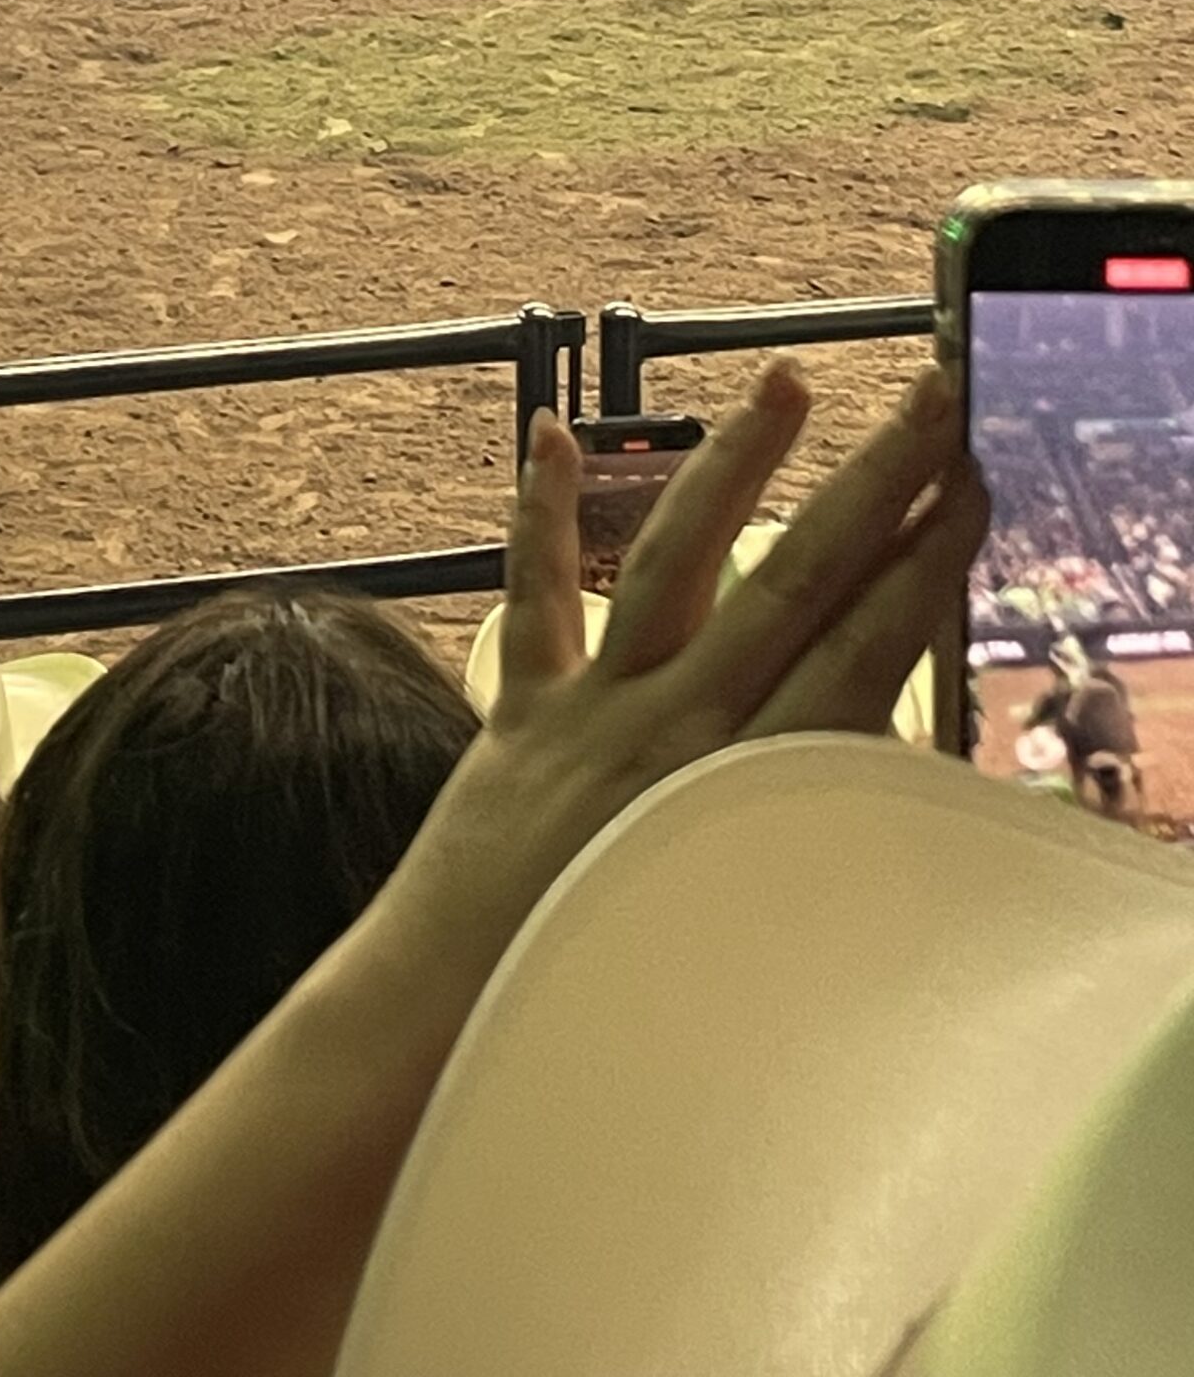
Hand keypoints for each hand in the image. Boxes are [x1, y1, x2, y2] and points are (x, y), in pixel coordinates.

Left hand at [392, 361, 983, 991]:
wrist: (445, 1037)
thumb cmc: (606, 1018)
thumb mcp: (750, 942)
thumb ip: (808, 846)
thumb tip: (874, 769)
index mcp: (747, 791)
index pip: (864, 648)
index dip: (924, 562)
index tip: (971, 487)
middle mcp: (676, 731)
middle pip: (793, 579)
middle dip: (873, 481)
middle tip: (930, 396)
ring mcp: (594, 713)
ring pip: (677, 561)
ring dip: (737, 463)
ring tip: (788, 380)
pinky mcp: (520, 718)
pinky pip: (535, 600)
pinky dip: (538, 515)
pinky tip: (546, 431)